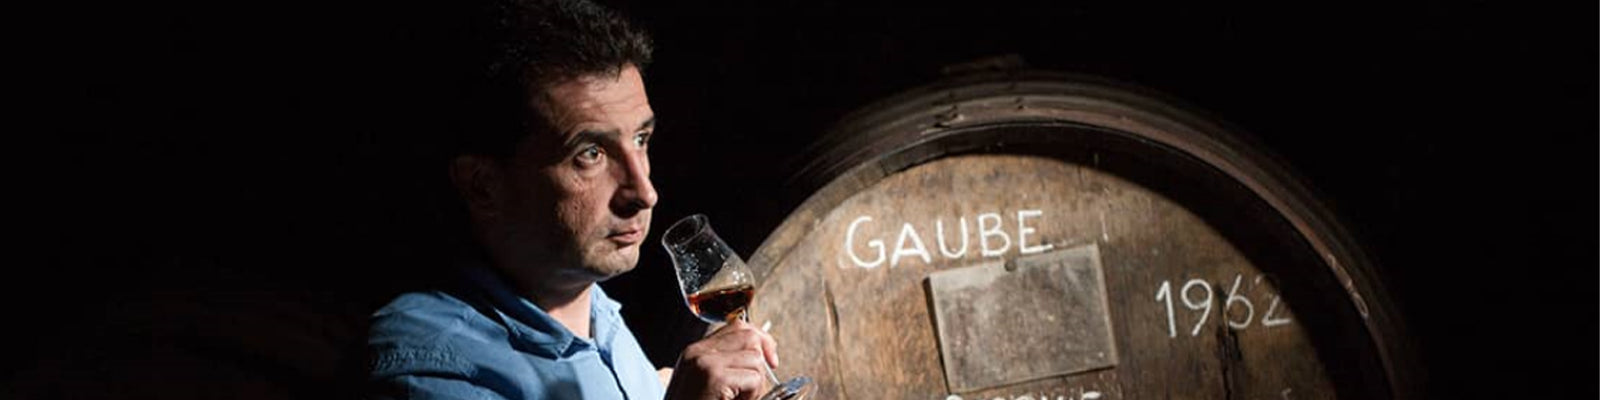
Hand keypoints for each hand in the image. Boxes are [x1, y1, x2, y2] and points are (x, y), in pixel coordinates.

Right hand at [665, 318, 779, 399]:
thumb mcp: (707, 383)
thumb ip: (727, 364)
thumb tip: (764, 354)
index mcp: (695, 351)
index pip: (738, 327)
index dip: (761, 340)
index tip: (771, 360)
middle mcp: (698, 352)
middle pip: (749, 336)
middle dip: (762, 359)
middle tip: (756, 385)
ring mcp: (705, 363)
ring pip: (755, 359)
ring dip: (756, 383)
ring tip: (739, 399)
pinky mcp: (715, 378)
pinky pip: (754, 378)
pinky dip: (753, 394)